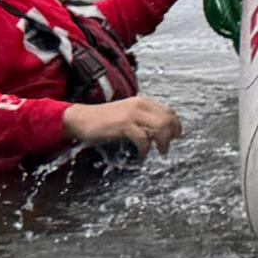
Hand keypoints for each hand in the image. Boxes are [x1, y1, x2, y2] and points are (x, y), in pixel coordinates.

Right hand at [63, 95, 179, 151]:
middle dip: (172, 134)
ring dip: (163, 142)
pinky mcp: (123, 125)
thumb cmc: (103, 120)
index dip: (176, 124)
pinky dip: (145, 150)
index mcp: (142, 102)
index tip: (176, 136)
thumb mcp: (127, 114)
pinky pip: (143, 138)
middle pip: (168, 119)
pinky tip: (142, 156)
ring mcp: (132, 114)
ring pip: (160, 127)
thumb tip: (159, 132)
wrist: (81, 119)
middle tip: (167, 147)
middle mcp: (140, 105)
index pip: (169, 111)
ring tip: (160, 152)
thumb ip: (143, 119)